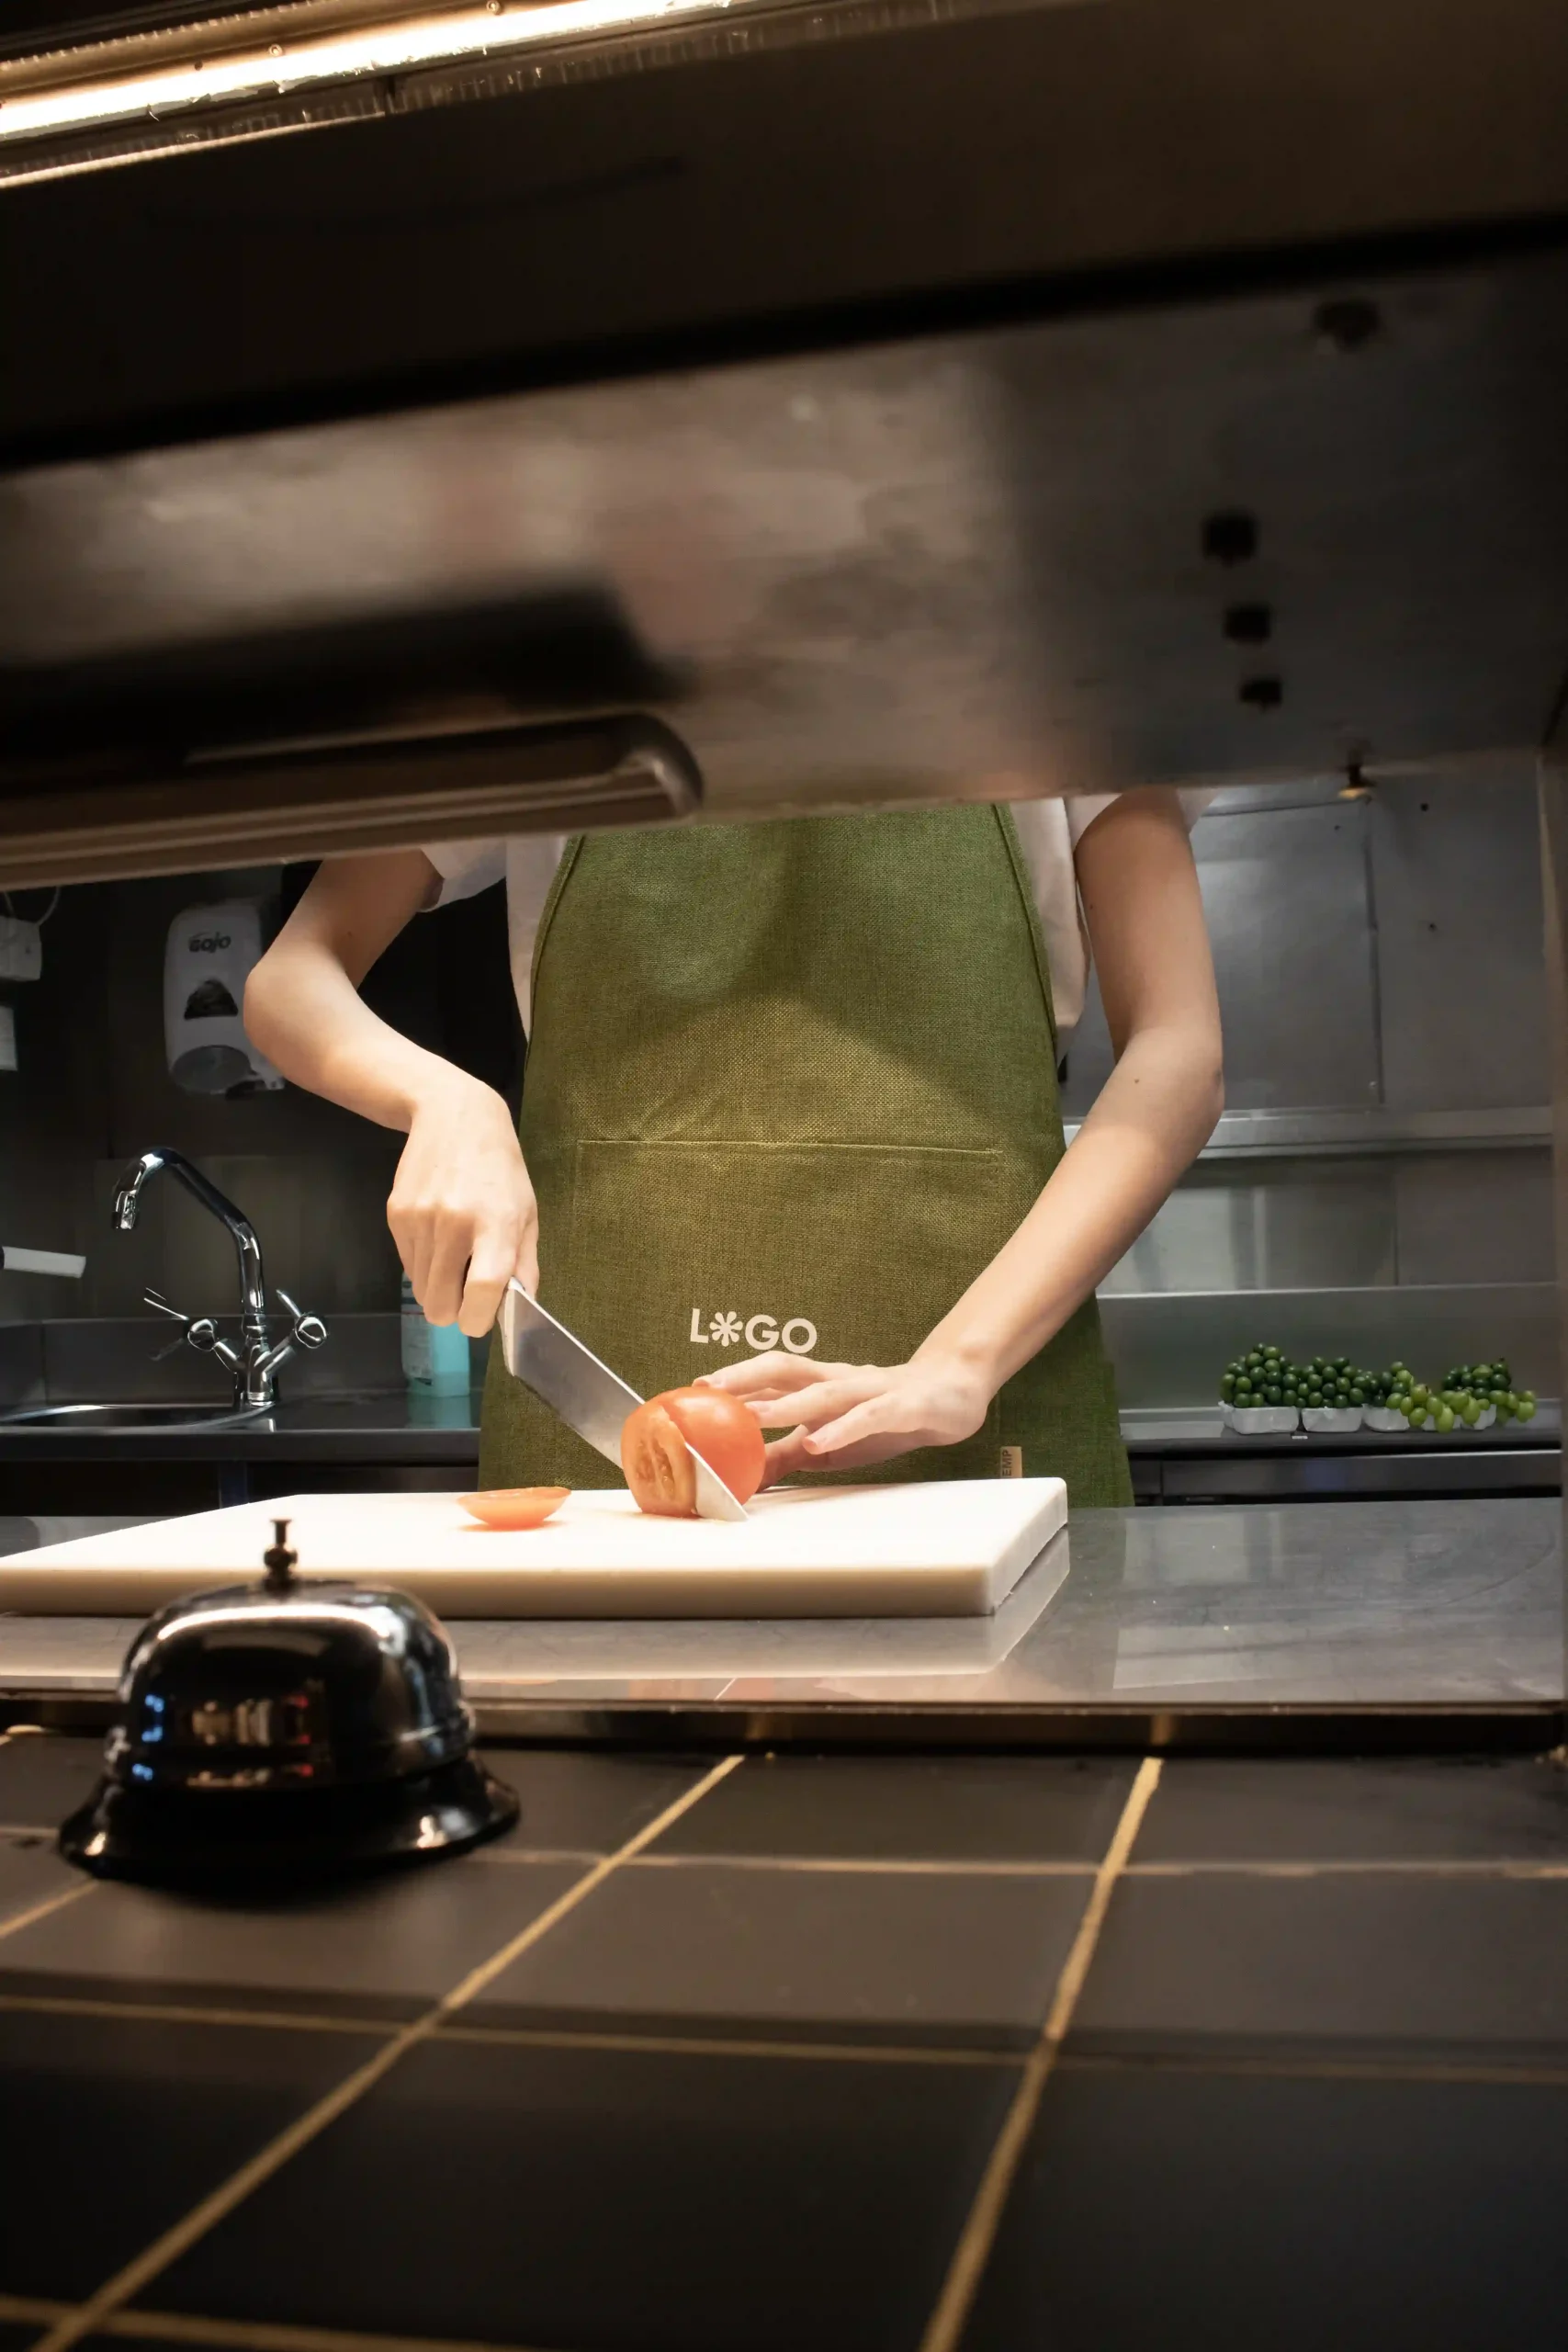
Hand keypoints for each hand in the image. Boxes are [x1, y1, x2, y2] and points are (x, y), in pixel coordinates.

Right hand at [388, 1072, 537, 1335]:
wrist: (455, 1117)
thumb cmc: (500, 1169)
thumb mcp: (527, 1212)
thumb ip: (524, 1264)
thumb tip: (519, 1310)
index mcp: (496, 1223)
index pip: (482, 1290)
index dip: (477, 1319)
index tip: (479, 1321)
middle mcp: (454, 1223)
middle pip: (441, 1303)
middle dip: (453, 1311)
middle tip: (466, 1294)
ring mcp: (420, 1219)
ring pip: (421, 1290)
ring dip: (437, 1288)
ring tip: (454, 1257)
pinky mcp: (396, 1215)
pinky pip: (407, 1265)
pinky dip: (423, 1265)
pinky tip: (438, 1235)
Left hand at [700, 1350, 992, 1479]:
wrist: (956, 1392)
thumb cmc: (887, 1415)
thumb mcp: (830, 1441)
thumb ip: (785, 1455)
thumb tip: (740, 1476)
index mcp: (819, 1385)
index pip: (767, 1376)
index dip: (729, 1380)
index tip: (688, 1392)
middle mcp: (839, 1380)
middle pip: (784, 1368)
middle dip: (744, 1376)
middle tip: (706, 1388)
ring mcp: (870, 1389)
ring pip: (823, 1391)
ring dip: (786, 1403)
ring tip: (752, 1415)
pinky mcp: (902, 1406)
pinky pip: (868, 1416)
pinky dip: (842, 1429)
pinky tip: (819, 1442)